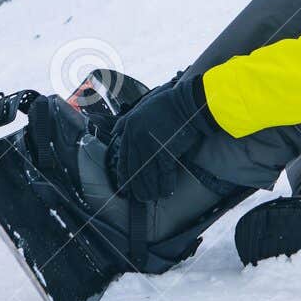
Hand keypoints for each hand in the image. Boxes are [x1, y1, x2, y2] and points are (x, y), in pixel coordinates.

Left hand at [107, 72, 222, 200]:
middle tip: (140, 198)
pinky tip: (167, 192)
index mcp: (129, 130)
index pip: (123, 159)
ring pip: (148, 175)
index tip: (125, 188)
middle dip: (137, 187)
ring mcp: (151, 147)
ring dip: (150, 190)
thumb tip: (115, 131)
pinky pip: (164, 174)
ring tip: (152, 198)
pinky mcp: (166, 152)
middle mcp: (137, 140)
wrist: (186, 102)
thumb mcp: (140, 108)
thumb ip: (126, 121)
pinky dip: (166, 185)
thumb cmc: (166, 103)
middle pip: (135, 171)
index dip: (124, 176)